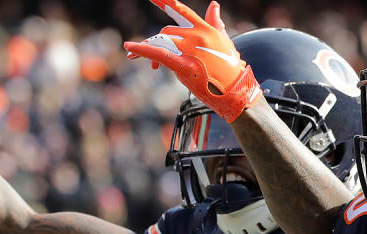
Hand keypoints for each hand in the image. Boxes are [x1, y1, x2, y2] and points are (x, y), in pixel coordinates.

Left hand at [123, 0, 259, 121]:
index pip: (181, 11)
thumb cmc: (231, 68)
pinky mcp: (183, 65)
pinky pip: (158, 54)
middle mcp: (196, 36)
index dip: (165, 2)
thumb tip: (214, 4)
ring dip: (145, 48)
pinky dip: (142, 50)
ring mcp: (189, 50)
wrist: (237, 91)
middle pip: (166, 32)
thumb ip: (215, 22)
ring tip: (133, 55)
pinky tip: (129, 48)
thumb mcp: (224, 42)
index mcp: (205, 29)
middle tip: (150, 56)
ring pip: (160, 42)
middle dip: (157, 41)